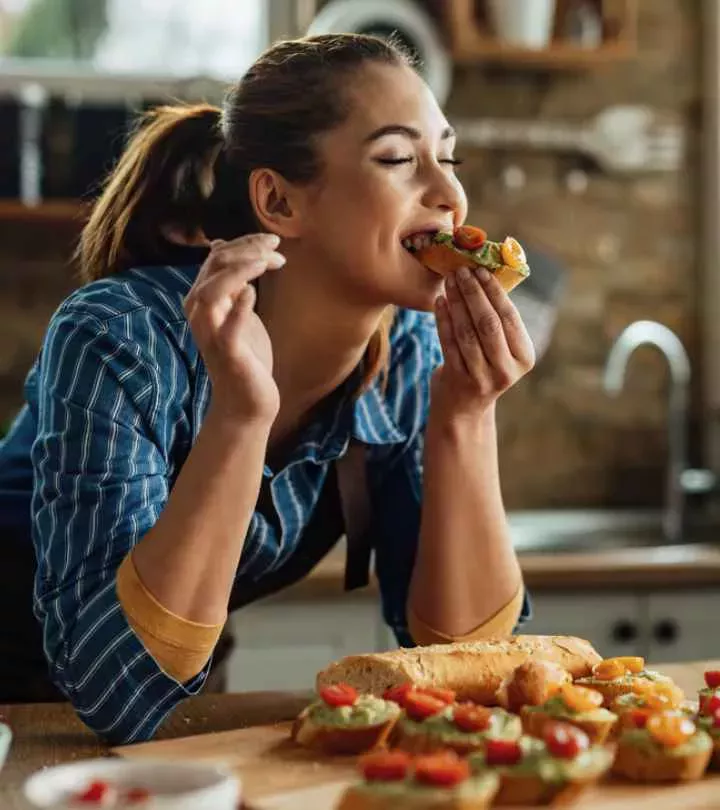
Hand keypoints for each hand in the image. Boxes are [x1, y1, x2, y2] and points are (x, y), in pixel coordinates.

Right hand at [184, 233, 284, 422]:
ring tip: (267, 261)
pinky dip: (239, 308)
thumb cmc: (245, 354)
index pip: (217, 258)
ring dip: (239, 271)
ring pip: (211, 292)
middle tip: (277, 249)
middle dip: (246, 250)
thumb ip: (229, 281)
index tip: (274, 240)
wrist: (247, 400)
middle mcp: (200, 314)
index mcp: (202, 300)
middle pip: (213, 267)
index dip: (244, 242)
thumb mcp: (236, 310)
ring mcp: (211, 334)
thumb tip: (220, 245)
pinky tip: (253, 292)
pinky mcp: (227, 354)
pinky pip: (227, 328)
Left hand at [432, 266, 534, 418]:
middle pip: (488, 323)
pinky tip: (439, 301)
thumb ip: (499, 322)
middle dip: (473, 293)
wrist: (463, 408)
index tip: (481, 270)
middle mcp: (506, 370)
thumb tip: (486, 275)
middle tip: (461, 271)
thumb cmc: (483, 367)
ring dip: (456, 302)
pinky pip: (448, 342)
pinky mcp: (458, 379)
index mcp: (524, 358)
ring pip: (466, 331)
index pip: (510, 318)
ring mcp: (481, 377)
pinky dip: (443, 318)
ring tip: (449, 281)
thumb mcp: (501, 351)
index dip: (495, 292)